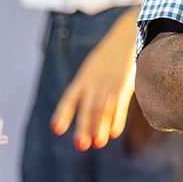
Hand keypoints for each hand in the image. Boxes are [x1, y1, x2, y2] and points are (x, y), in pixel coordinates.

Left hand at [53, 11, 137, 149]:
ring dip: (100, 127)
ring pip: (103, 108)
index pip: (69, 99)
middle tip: (80, 145)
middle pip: (87, 108)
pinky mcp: (124, 84)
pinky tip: (114, 133)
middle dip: (84, 127)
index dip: (63, 114)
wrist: (126, 35)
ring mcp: (109, 84)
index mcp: (82, 80)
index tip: (56, 129)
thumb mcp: (92, 71)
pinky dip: (117, 119)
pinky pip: (120, 105)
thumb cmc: (107, 58)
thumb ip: (88, 90)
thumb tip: (87, 116)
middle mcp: (93, 83)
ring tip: (98, 143)